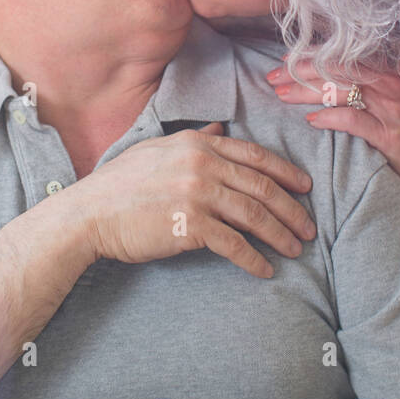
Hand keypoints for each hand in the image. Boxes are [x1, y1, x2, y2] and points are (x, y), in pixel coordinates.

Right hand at [65, 123, 316, 278]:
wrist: (90, 213)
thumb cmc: (120, 184)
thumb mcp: (157, 149)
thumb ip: (193, 139)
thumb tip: (218, 129)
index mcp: (197, 143)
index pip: (253, 155)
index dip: (285, 171)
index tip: (305, 187)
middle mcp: (202, 164)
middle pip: (261, 186)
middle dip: (291, 208)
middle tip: (309, 227)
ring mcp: (197, 194)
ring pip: (254, 214)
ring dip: (280, 234)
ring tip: (294, 249)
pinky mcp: (191, 225)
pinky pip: (234, 244)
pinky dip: (254, 258)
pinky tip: (265, 269)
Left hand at [265, 61, 399, 203]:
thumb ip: (383, 88)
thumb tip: (348, 81)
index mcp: (394, 77)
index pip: (347, 57)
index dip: (315, 55)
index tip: (288, 57)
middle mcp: (393, 87)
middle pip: (338, 69)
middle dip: (301, 70)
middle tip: (273, 75)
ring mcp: (393, 111)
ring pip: (340, 91)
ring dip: (306, 92)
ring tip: (282, 95)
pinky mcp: (391, 137)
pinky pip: (353, 121)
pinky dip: (329, 119)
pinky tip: (310, 121)